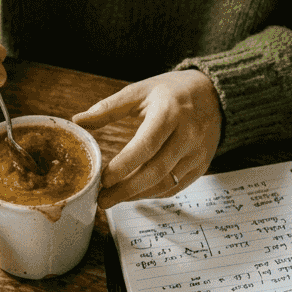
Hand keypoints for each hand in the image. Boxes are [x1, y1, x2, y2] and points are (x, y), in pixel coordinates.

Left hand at [73, 70, 222, 208]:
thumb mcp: (139, 91)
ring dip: (138, 195)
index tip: (103, 178)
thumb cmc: (171, 92)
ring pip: (166, 183)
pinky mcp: (202, 165)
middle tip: (103, 199)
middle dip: (127, 189)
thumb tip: (78, 121)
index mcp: (170, 113)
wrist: (213, 95)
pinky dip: (153, 194)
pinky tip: (135, 193)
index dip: (124, 165)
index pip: (146, 145)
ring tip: (115, 198)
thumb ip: (108, 108)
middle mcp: (188, 135)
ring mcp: (197, 152)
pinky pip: (176, 187)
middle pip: (156, 170)